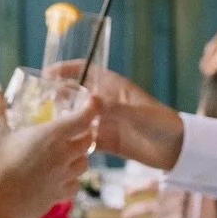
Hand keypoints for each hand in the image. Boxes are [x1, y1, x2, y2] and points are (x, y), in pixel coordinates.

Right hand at [0, 92, 97, 217]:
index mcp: (52, 136)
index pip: (83, 119)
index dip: (92, 108)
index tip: (93, 102)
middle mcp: (63, 156)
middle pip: (88, 141)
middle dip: (85, 131)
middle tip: (77, 127)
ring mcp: (62, 178)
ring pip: (84, 164)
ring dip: (80, 155)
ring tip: (69, 152)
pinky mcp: (57, 196)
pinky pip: (74, 185)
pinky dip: (72, 179)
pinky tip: (60, 177)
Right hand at [48, 63, 183, 169]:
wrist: (176, 149)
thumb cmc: (162, 123)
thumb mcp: (139, 113)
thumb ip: (115, 108)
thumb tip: (91, 103)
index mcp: (114, 87)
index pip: (85, 70)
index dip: (66, 69)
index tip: (47, 73)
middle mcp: (106, 102)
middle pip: (76, 93)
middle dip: (59, 95)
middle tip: (40, 103)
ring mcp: (104, 121)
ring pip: (76, 116)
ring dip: (63, 119)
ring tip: (46, 125)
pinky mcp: (106, 141)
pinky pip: (83, 138)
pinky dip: (72, 140)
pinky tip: (60, 145)